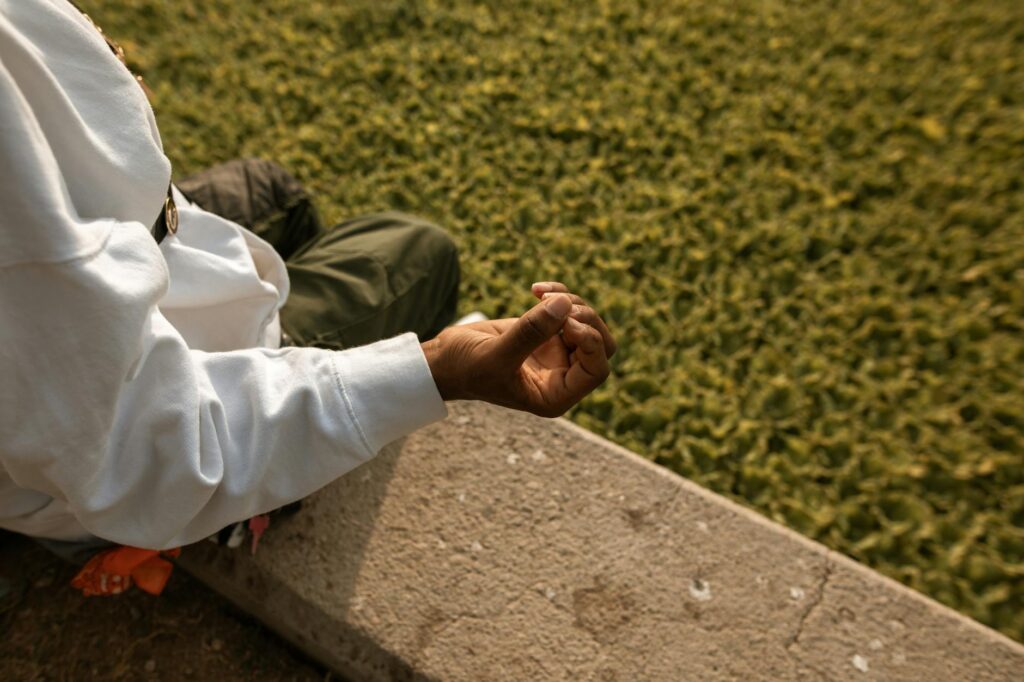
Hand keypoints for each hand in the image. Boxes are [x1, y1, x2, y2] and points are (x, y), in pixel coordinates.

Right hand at [421, 283, 615, 416]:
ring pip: (587, 322)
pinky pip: (568, 308)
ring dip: (571, 302)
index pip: (597, 371)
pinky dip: (558, 293)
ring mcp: (555, 353)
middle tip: (559, 304)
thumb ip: (531, 332)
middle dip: (587, 319)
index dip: (590, 343)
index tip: (567, 324)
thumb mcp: (496, 355)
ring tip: (541, 295)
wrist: (444, 359)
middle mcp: (560, 376)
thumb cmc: (465, 369)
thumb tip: (565, 304)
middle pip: (601, 345)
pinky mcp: (545, 332)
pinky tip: (535, 289)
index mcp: (555, 395)